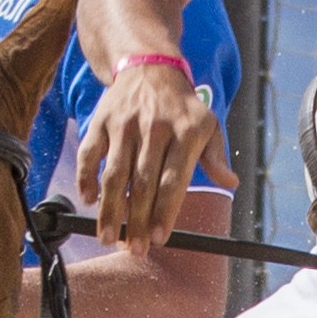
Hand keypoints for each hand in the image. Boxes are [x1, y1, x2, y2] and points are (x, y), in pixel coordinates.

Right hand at [74, 58, 235, 251]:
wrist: (150, 67)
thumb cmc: (182, 107)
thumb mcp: (208, 124)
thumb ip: (216, 157)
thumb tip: (230, 183)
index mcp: (185, 132)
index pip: (173, 180)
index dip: (166, 212)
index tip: (161, 238)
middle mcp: (154, 128)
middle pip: (143, 183)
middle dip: (138, 220)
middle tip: (135, 250)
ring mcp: (125, 125)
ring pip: (115, 174)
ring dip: (110, 209)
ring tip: (108, 238)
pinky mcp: (101, 122)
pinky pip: (91, 154)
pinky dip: (86, 178)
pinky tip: (88, 201)